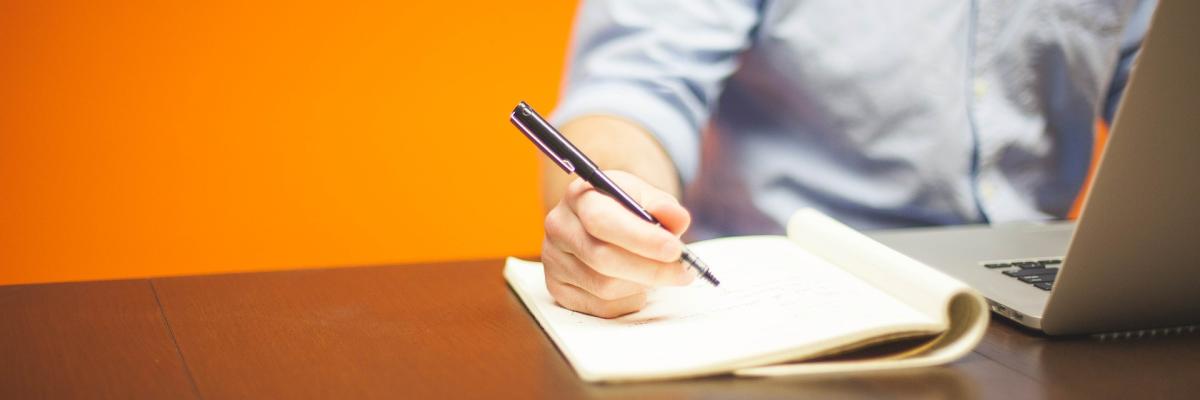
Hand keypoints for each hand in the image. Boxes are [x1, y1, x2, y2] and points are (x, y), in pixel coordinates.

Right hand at [542, 170, 694, 317]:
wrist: (600, 224)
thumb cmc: (625, 210)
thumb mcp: (644, 197)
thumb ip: (662, 205)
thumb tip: (677, 219)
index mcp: (578, 196)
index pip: (602, 220)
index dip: (640, 238)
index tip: (674, 249)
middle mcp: (559, 227)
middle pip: (602, 258)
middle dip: (650, 268)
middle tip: (684, 271)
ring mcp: (554, 261)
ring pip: (604, 287)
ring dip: (642, 284)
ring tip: (659, 273)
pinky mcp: (559, 289)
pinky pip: (601, 307)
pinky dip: (629, 299)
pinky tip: (635, 284)